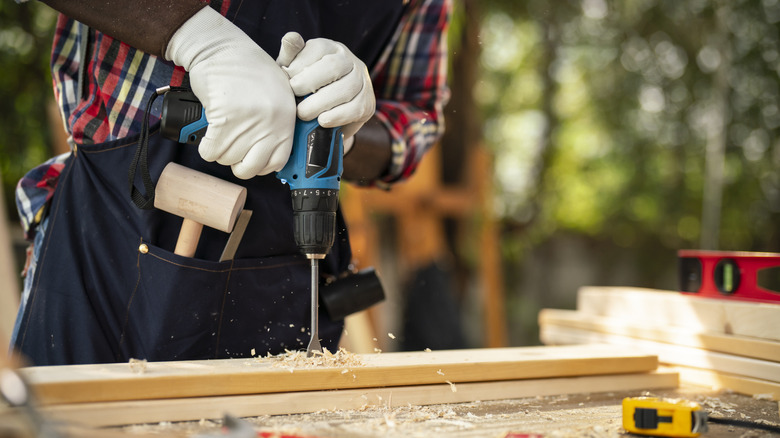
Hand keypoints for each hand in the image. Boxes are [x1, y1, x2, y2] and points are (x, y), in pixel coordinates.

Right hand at [165, 8, 295, 178]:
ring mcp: (248, 123)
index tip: (250, 158)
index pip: (277, 162)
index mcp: (286, 119)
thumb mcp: (277, 95)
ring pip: (228, 159)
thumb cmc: (248, 69)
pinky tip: (208, 136)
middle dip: (237, 163)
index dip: (260, 165)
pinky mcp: (225, 119)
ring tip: (220, 133)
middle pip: (250, 167)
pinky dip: (206, 147)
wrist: (222, 49)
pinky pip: (211, 151)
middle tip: (231, 149)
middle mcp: (270, 124)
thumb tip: (268, 154)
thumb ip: (278, 124)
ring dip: (220, 151)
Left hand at [276, 32, 374, 143]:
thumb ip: (290, 55)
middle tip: (294, 95)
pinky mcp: (368, 103)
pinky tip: (322, 121)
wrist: (324, 112)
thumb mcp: (294, 69)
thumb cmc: (304, 86)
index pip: (318, 48)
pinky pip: (355, 108)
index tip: (286, 79)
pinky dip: (337, 116)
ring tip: (303, 113)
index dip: (300, 64)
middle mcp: (349, 60)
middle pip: (334, 66)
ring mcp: (362, 81)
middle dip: (310, 82)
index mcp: (330, 47)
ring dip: (321, 103)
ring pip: (347, 88)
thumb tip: (291, 38)